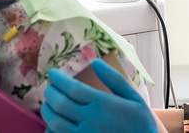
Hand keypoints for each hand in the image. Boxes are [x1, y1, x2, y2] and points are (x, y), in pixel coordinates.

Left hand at [41, 59, 157, 132]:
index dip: (58, 79)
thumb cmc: (140, 123)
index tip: (53, 73)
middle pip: (60, 104)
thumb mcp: (134, 98)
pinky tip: (54, 123)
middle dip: (50, 92)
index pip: (72, 88)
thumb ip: (114, 79)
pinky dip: (52, 130)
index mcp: (103, 104)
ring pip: (55, 123)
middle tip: (49, 87)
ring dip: (47, 111)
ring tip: (48, 103)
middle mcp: (91, 121)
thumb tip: (95, 62)